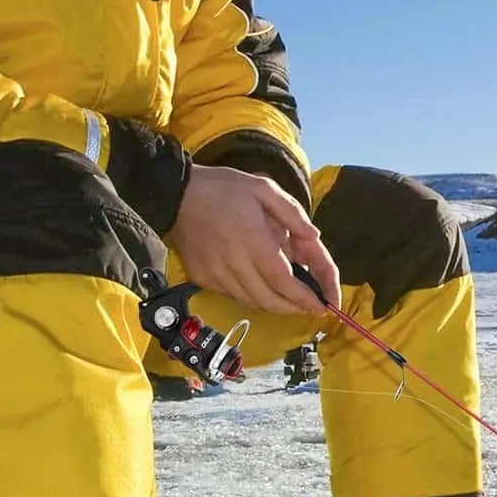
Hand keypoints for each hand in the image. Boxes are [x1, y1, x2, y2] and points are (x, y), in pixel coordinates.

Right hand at [169, 164, 340, 316]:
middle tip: (309, 307)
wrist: (175, 194)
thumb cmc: (222, 188)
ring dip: (274, 305)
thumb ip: (292, 213)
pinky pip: (233, 296)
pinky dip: (251, 297)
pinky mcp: (202, 279)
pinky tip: (260, 287)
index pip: (283, 281)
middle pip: (269, 300)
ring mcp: (216, 274)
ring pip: (251, 302)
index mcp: (253, 241)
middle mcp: (234, 263)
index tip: (321, 305)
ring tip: (289, 300)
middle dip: (293, 308)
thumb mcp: (263, 189)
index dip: (304, 298)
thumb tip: (314, 237)